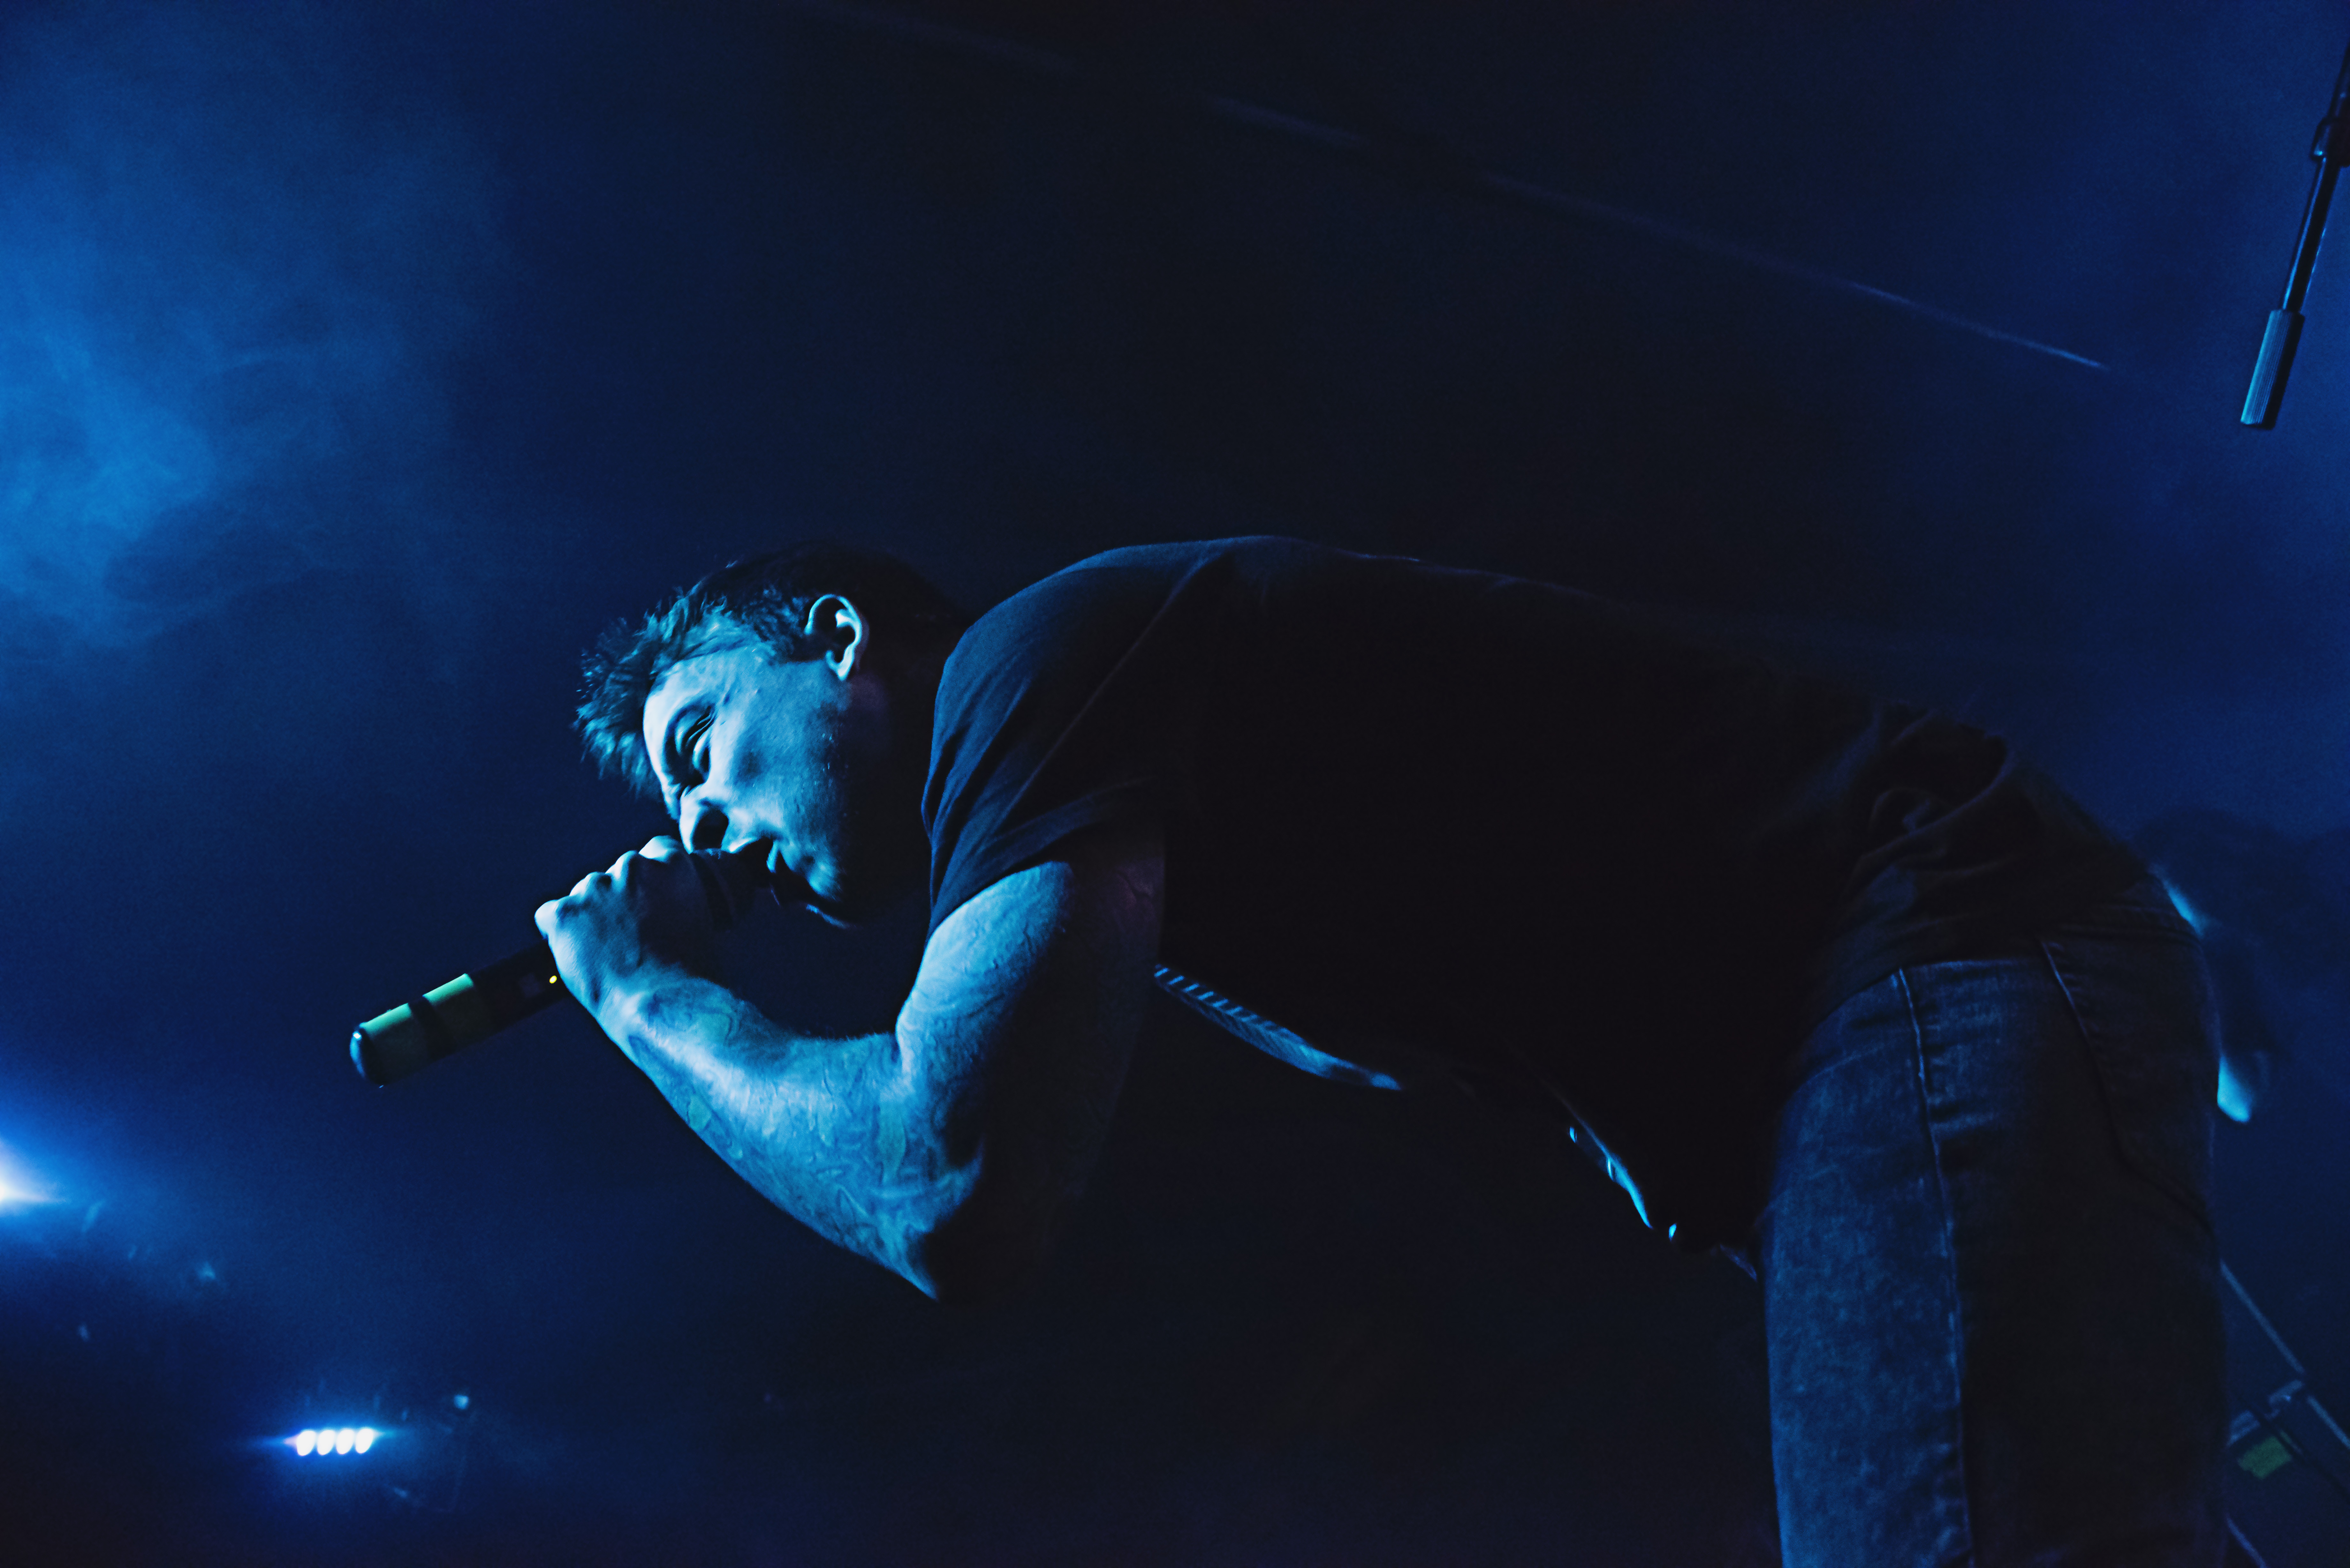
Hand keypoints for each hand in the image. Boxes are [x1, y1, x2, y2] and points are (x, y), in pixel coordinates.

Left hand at [536, 836, 724, 1027]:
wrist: (663, 1005)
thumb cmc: (691, 976)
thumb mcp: (699, 922)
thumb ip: (675, 902)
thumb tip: (657, 909)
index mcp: (672, 864)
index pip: (655, 851)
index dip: (650, 880)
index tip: (649, 901)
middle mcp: (632, 867)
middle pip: (616, 874)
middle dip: (618, 900)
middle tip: (628, 938)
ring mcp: (595, 888)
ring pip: (583, 897)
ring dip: (590, 918)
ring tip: (606, 955)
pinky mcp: (564, 913)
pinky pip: (550, 917)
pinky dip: (559, 934)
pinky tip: (577, 956)